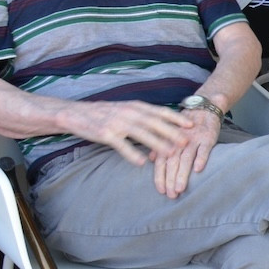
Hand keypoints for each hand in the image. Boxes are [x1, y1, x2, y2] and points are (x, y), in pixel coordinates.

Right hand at [64, 99, 194, 165]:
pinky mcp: (106, 134)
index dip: (177, 118)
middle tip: (187, 142)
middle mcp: (129, 113)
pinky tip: (143, 162)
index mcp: (136, 106)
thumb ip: (144, 115)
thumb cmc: (106, 113)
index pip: (161, 111)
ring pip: (141, 133)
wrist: (77, 114)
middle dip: (172, 132)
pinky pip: (122, 145)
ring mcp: (117, 123)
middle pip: (154, 123)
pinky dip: (132, 154)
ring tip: (170, 153)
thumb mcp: (127, 109)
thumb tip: (165, 124)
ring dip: (157, 143)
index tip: (192, 125)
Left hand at [151, 108, 219, 198]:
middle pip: (173, 163)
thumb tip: (150, 159)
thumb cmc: (186, 125)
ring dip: (182, 174)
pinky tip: (198, 169)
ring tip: (181, 188)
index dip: (160, 177)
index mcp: (168, 143)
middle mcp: (179, 143)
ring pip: (186, 159)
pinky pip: (204, 149)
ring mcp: (193, 140)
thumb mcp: (171, 134)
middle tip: (171, 195)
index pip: (161, 162)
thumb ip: (161, 147)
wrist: (203, 108)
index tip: (161, 191)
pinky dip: (201, 158)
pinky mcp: (208, 137)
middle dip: (171, 180)